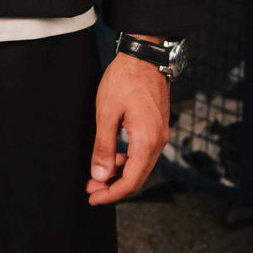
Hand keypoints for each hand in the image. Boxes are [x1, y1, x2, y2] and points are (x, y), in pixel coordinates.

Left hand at [84, 49, 169, 205]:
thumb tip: (100, 175)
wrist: (144, 55)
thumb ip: (104, 147)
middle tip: (92, 187)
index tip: (94, 197)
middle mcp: (158, 141)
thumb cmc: (125, 79)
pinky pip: (144, 152)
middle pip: (138, 177)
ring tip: (99, 173)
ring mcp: (160, 134)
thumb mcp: (107, 113)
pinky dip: (128, 159)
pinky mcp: (158, 126)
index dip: (111, 193)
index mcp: (146, 141)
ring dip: (120, 173)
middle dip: (114, 186)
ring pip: (141, 165)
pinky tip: (114, 156)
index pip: (130, 181)